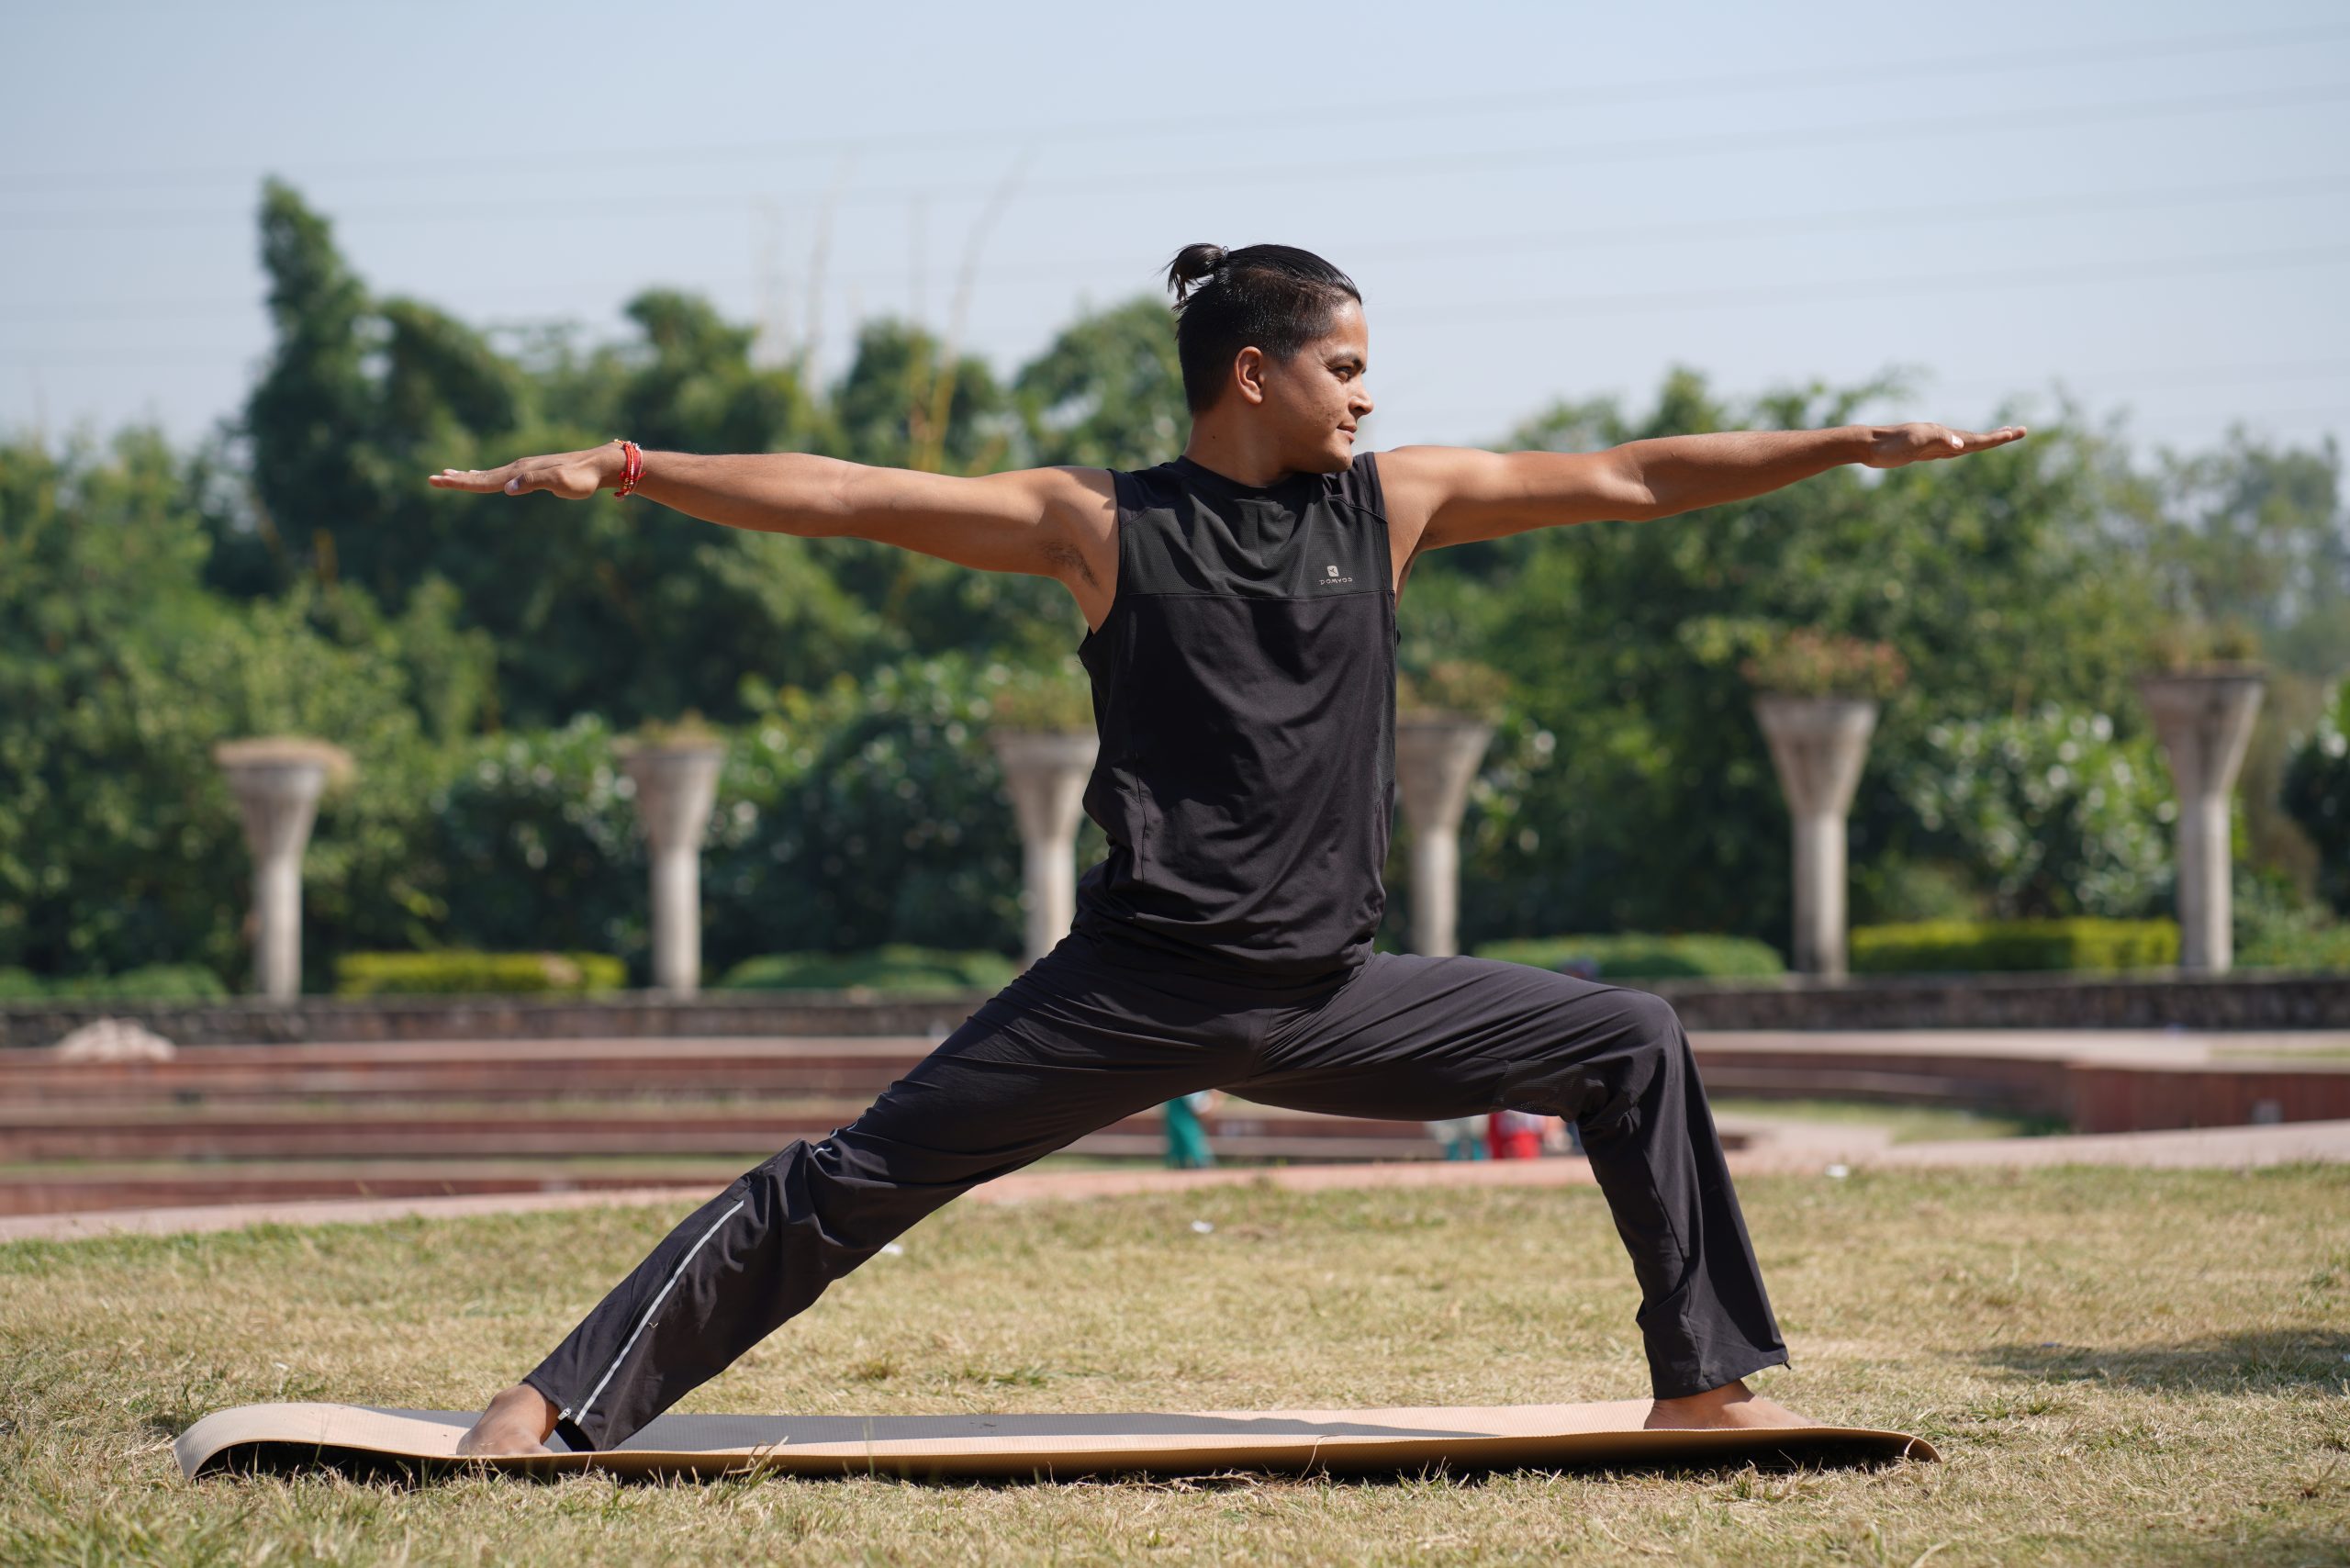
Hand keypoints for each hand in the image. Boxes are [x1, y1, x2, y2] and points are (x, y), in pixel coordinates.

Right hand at [427, 443, 622, 498]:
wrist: (600, 466)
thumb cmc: (583, 478)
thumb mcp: (560, 483)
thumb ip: (534, 483)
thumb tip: (508, 488)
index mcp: (520, 471)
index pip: (485, 480)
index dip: (461, 482)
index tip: (438, 480)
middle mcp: (518, 468)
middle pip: (482, 476)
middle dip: (457, 479)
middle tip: (432, 479)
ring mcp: (525, 469)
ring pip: (490, 474)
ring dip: (468, 476)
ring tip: (449, 475)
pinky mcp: (533, 473)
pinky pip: (502, 475)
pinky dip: (487, 476)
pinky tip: (483, 476)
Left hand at [1862, 422, 2026, 468]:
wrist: (1867, 445)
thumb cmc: (1888, 446)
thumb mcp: (1913, 443)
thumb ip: (1937, 440)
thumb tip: (1961, 445)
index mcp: (1943, 435)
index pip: (1976, 438)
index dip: (1997, 438)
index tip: (2017, 433)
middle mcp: (1941, 437)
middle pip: (1975, 438)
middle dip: (1998, 437)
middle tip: (2020, 431)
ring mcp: (1932, 444)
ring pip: (1964, 443)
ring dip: (1983, 440)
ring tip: (2000, 436)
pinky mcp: (1922, 451)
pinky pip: (1949, 450)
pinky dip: (1962, 448)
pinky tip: (1961, 449)